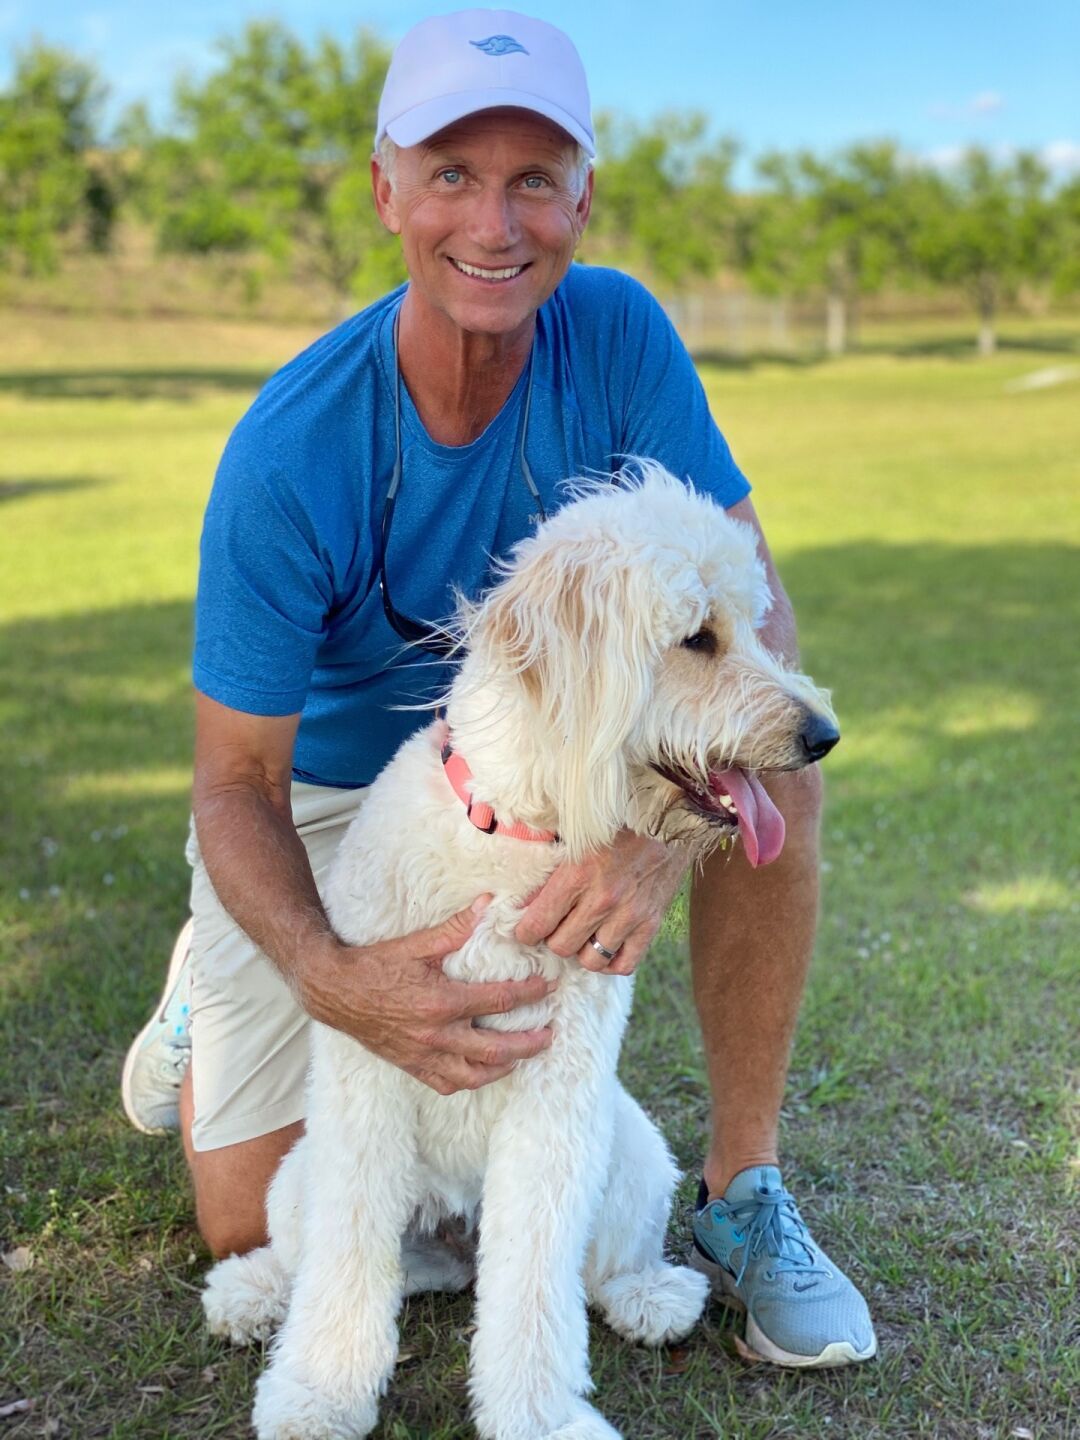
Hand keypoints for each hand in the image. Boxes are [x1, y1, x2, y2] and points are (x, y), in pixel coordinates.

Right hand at [300, 898, 555, 1095]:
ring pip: (475, 1075)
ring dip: (505, 1067)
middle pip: (495, 1049)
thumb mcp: (415, 944)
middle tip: (549, 1034)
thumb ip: (456, 929)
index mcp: (440, 1002)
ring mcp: (423, 1055)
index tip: (547, 987)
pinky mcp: (412, 1066)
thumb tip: (488, 904)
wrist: (334, 992)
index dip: (528, 994)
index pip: (497, 1001)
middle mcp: (435, 1035)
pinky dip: (471, 1080)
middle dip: (528, 1043)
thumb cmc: (375, 966)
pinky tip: (484, 1071)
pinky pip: (448, 1084)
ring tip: (524, 1056)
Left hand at [513, 831, 687, 975]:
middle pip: (562, 946)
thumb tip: (526, 898)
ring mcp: (630, 914)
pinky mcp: (651, 923)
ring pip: (591, 960)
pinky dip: (612, 962)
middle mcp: (603, 899)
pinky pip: (625, 964)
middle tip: (557, 928)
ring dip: (582, 951)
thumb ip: (550, 867)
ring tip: (583, 936)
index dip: (526, 932)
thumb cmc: (616, 822)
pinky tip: (607, 946)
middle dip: (554, 940)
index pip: (537, 924)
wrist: (665, 817)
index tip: (527, 929)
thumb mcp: (575, 836)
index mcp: (577, 874)